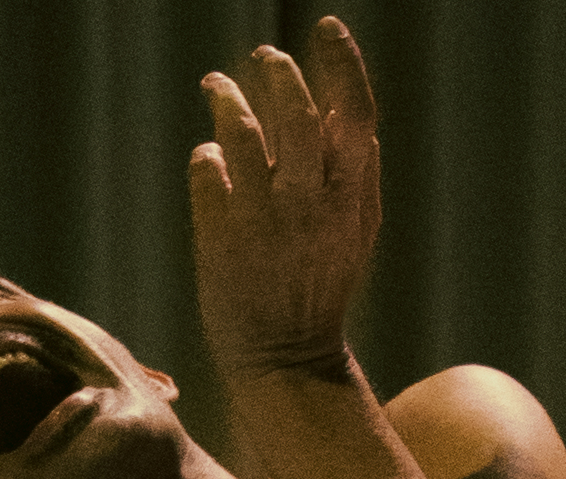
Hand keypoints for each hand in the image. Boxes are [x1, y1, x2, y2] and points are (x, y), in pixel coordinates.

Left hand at [188, 16, 379, 380]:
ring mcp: (260, 220)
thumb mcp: (356, 236)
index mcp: (349, 201)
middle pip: (291, 112)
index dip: (342, 64)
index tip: (326, 28)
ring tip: (217, 85)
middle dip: (275, 73)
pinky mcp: (219, 237)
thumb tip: (352, 121)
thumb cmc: (319, 290)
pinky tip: (209, 159)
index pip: (354, 115)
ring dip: (226, 98)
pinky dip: (206, 156)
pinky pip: (206, 170)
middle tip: (263, 59)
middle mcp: (307, 204)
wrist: (285, 358)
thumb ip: (359, 178)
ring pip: (238, 132)